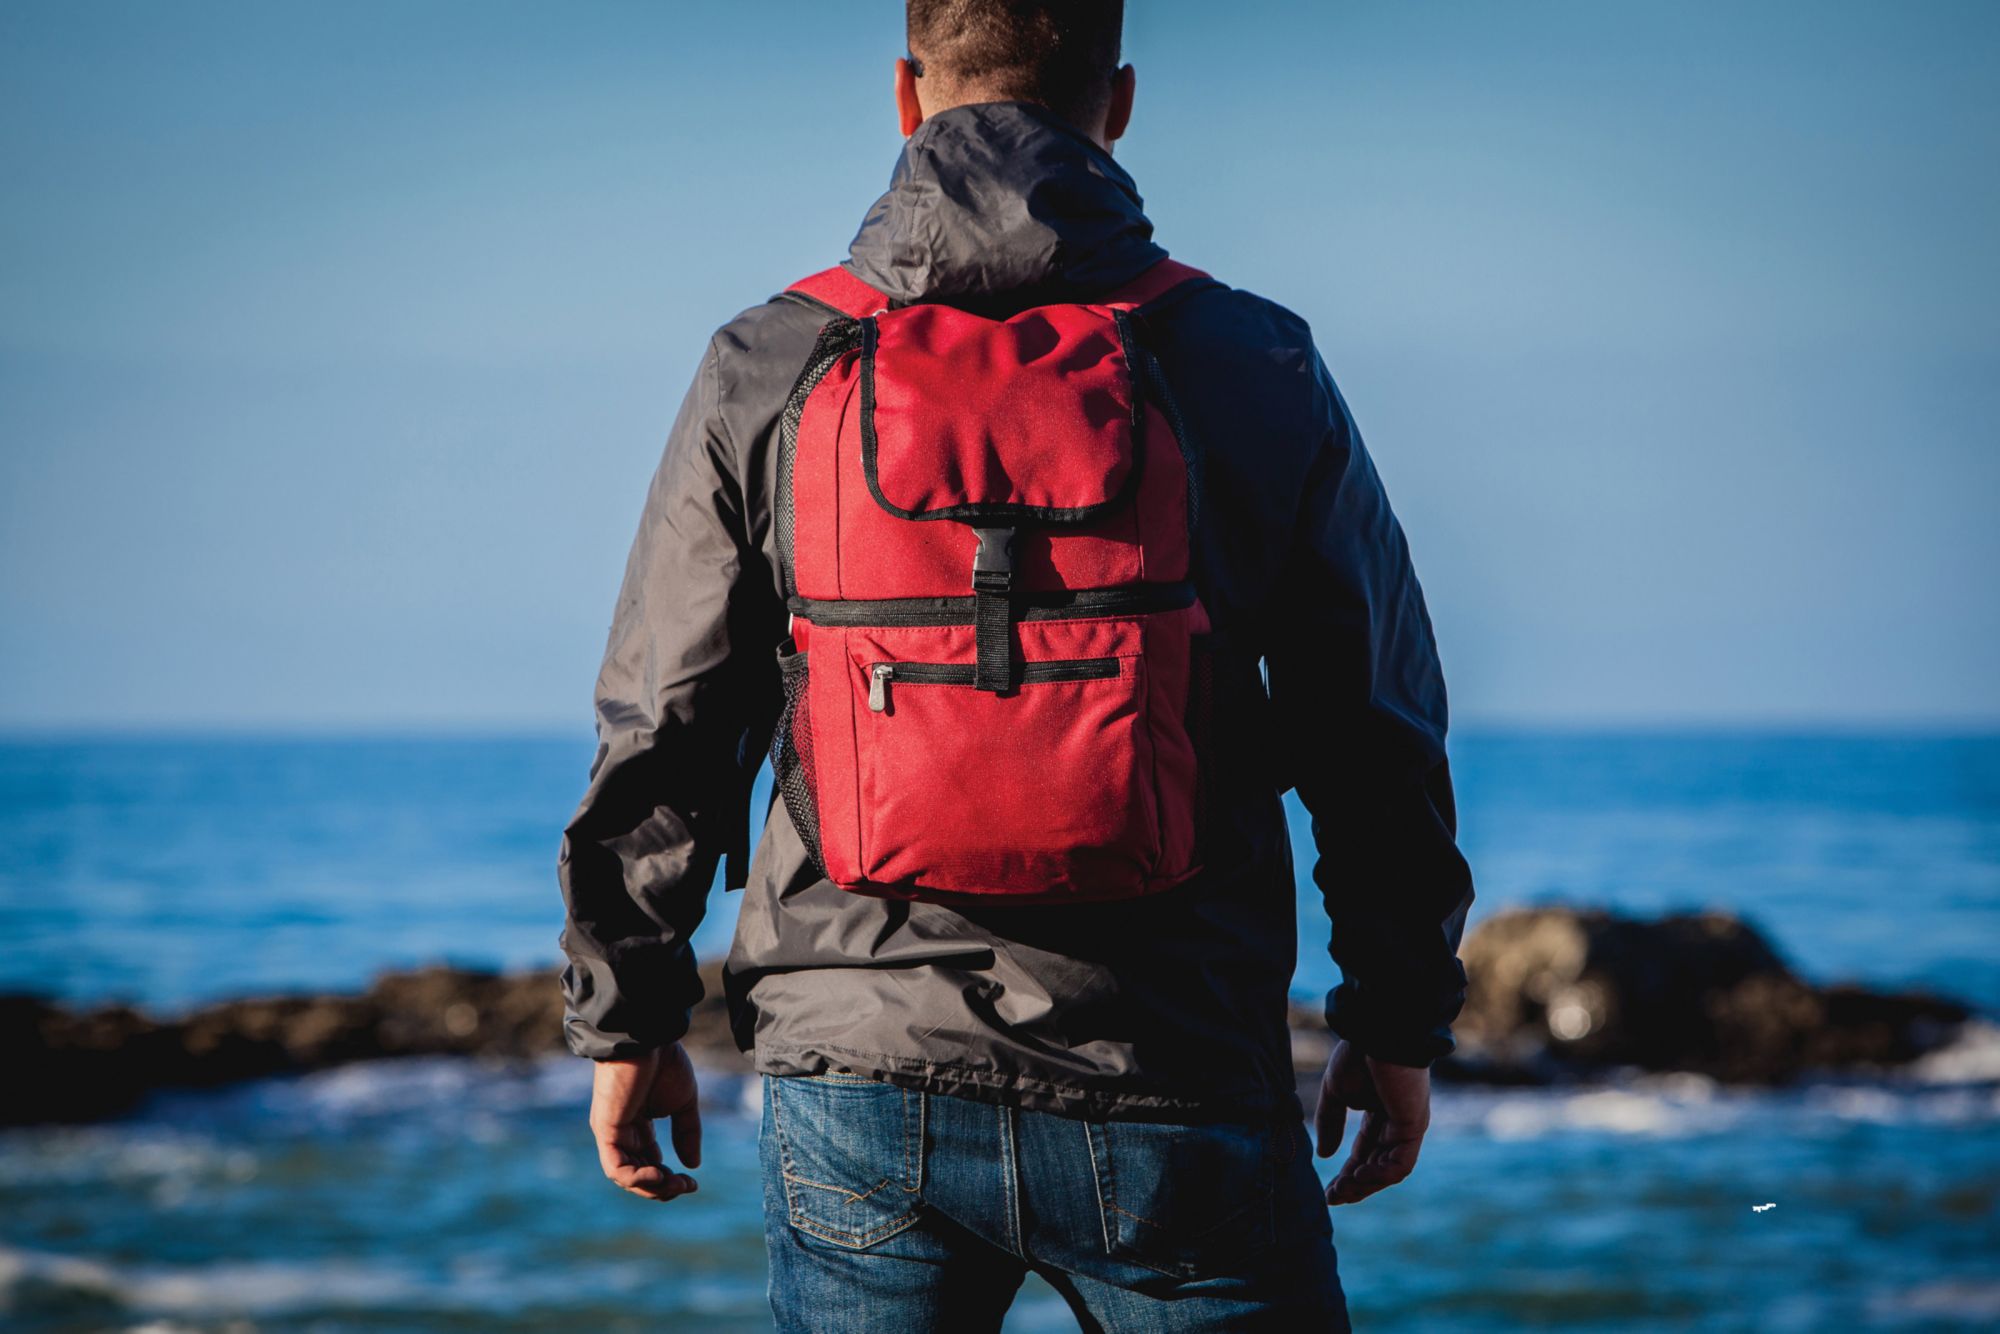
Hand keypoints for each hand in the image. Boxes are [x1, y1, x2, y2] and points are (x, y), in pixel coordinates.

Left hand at [589, 1042, 702, 1201]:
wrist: (647, 1037)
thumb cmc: (664, 1062)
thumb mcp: (683, 1102)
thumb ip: (687, 1133)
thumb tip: (693, 1166)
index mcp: (638, 1126)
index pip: (649, 1164)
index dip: (670, 1180)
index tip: (694, 1183)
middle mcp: (622, 1133)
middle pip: (638, 1175)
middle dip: (664, 1188)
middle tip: (686, 1187)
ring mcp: (612, 1133)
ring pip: (626, 1177)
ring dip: (652, 1188)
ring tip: (674, 1184)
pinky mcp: (606, 1130)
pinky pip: (616, 1168)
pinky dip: (636, 1180)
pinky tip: (659, 1175)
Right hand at [1313, 1037, 1429, 1205]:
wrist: (1378, 1032)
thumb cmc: (1358, 1055)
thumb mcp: (1335, 1092)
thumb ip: (1329, 1122)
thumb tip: (1324, 1155)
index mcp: (1379, 1113)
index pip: (1364, 1152)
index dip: (1346, 1173)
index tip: (1328, 1191)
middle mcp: (1396, 1123)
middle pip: (1376, 1165)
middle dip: (1354, 1184)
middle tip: (1333, 1197)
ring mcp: (1407, 1126)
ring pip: (1389, 1170)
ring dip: (1366, 1184)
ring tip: (1343, 1190)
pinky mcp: (1414, 1126)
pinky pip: (1400, 1163)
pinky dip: (1380, 1175)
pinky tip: (1359, 1176)